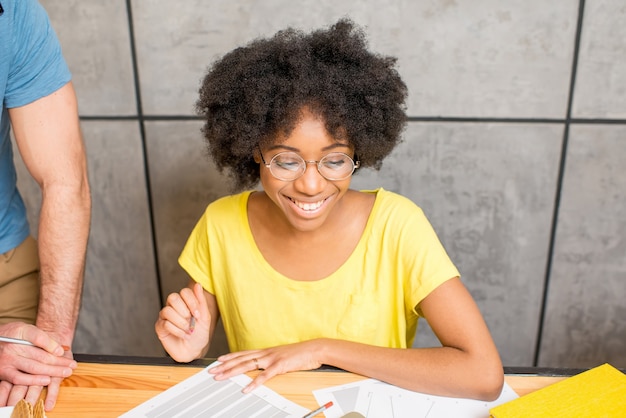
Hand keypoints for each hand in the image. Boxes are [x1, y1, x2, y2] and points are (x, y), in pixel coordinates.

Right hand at [0, 323, 75, 407]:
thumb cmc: (14, 336)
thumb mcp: (26, 329)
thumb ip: (41, 338)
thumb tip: (60, 350)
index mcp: (20, 331)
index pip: (37, 337)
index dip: (52, 345)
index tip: (63, 351)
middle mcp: (12, 345)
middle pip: (40, 355)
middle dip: (59, 361)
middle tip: (72, 365)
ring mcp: (7, 360)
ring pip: (33, 367)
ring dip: (52, 371)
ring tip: (66, 372)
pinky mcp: (3, 372)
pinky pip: (20, 378)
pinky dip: (34, 380)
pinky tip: (47, 380)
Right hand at [156, 282, 210, 361]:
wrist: (194, 351)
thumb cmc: (199, 334)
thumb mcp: (204, 317)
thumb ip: (201, 300)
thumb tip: (197, 284)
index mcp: (185, 302)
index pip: (184, 292)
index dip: (191, 301)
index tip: (197, 314)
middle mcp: (173, 307)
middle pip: (173, 297)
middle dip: (184, 311)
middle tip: (190, 321)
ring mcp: (165, 316)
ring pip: (167, 311)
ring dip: (181, 322)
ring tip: (188, 330)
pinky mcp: (160, 327)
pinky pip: (165, 324)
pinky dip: (177, 331)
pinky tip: (183, 335)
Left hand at [209, 340, 323, 392]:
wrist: (314, 349)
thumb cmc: (300, 354)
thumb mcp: (282, 356)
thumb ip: (271, 360)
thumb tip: (264, 366)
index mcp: (266, 351)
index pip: (244, 354)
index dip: (230, 357)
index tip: (218, 361)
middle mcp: (266, 353)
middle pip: (241, 359)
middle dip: (225, 366)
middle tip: (212, 371)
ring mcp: (272, 359)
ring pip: (247, 365)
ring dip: (232, 372)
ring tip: (221, 377)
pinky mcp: (280, 366)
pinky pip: (265, 376)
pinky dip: (254, 383)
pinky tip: (246, 388)